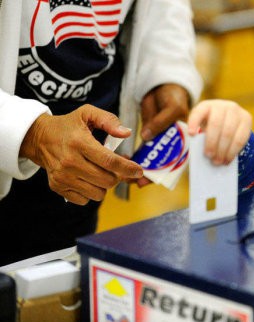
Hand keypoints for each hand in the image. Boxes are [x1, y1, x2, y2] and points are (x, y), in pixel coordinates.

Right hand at [20, 105, 143, 204]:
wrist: (39, 138)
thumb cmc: (68, 126)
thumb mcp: (88, 113)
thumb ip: (109, 120)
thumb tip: (126, 133)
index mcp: (80, 142)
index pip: (109, 161)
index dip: (128, 168)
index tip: (139, 171)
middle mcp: (70, 162)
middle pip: (107, 180)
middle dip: (117, 176)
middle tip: (114, 168)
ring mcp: (62, 177)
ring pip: (98, 193)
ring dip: (104, 185)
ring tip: (99, 172)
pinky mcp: (58, 187)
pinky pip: (85, 200)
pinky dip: (91, 192)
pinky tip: (87, 179)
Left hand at [135, 84, 190, 187]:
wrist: (163, 86)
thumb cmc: (173, 97)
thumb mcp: (172, 108)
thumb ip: (161, 122)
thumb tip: (147, 137)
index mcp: (182, 141)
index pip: (175, 161)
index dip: (164, 172)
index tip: (151, 179)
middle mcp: (170, 145)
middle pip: (160, 164)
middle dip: (148, 174)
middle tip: (135, 182)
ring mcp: (158, 141)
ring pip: (149, 159)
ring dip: (138, 167)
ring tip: (126, 177)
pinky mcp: (147, 135)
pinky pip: (141, 150)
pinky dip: (133, 157)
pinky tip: (124, 163)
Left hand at [187, 99, 251, 164]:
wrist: (230, 121)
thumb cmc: (212, 128)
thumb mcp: (204, 128)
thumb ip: (201, 137)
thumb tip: (202, 155)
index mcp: (206, 106)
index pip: (198, 112)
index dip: (194, 122)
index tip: (191, 134)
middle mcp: (222, 106)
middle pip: (216, 124)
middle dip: (211, 142)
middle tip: (208, 156)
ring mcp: (236, 111)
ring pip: (229, 132)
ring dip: (222, 150)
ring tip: (217, 161)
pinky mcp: (247, 119)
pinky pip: (240, 138)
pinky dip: (233, 151)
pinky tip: (227, 159)